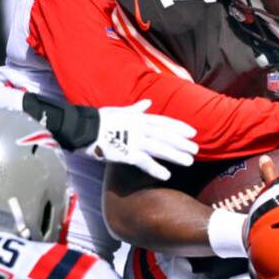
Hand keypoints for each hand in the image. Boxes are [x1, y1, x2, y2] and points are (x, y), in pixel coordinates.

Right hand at [84, 100, 198, 181]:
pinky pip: (143, 161)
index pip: (164, 122)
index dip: (179, 127)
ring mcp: (133, 140)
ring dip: (175, 155)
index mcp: (138, 118)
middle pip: (165, 135)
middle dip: (182, 142)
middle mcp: (139, 127)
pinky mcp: (125, 153)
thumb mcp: (120, 111)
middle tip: (196, 149)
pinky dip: (155, 168)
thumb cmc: (100, 120)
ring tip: (189, 162)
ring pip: (159, 147)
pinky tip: (167, 175)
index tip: (193, 132)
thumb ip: (137, 109)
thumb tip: (148, 102)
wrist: (82, 129)